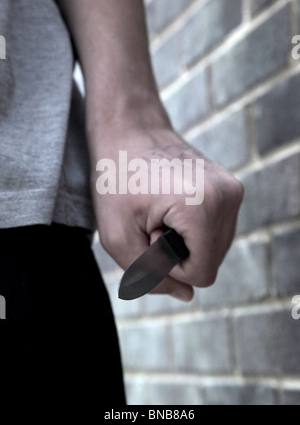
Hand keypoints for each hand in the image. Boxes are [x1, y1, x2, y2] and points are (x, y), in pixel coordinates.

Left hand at [90, 120, 243, 301]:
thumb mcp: (117, 235)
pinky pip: (216, 230)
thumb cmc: (115, 178)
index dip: (168, 265)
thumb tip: (187, 295)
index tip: (148, 232)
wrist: (128, 130)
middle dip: (177, 252)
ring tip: (161, 212)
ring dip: (184, 241)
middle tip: (152, 220)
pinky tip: (172, 206)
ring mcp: (232, 190)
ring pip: (215, 248)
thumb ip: (149, 275)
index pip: (201, 274)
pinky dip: (192, 229)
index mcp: (202, 207)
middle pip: (210, 262)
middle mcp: (227, 197)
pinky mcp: (230, 187)